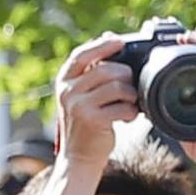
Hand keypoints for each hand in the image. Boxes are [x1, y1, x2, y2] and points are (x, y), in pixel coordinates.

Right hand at [51, 35, 137, 169]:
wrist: (78, 157)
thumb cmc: (85, 122)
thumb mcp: (82, 93)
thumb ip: (93, 70)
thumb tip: (108, 37)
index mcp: (64, 80)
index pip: (83, 54)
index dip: (103, 46)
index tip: (120, 42)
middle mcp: (68, 91)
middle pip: (106, 69)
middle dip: (125, 76)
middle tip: (130, 88)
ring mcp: (78, 106)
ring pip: (117, 87)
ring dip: (130, 95)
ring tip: (130, 103)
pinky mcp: (92, 121)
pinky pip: (122, 107)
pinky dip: (131, 112)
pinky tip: (128, 117)